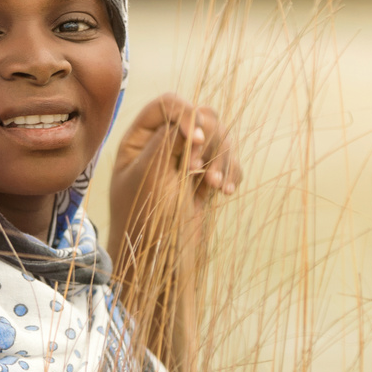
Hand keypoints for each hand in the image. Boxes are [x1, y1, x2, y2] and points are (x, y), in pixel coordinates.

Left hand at [108, 93, 240, 263]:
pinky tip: (226, 192)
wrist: (158, 265)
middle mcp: (163, 146)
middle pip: (200, 118)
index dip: (186, 115)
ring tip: (217, 188)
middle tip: (198, 172)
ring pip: (218, 139)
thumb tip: (194, 115)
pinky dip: (231, 173)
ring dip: (223, 159)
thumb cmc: (144, 221)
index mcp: (139, 140)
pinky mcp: (204, 181)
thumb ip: (169, 141)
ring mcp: (186, 163)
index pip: (167, 105)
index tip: (197, 139)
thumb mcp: (151, 176)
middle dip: (208, 141)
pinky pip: (228, 162)